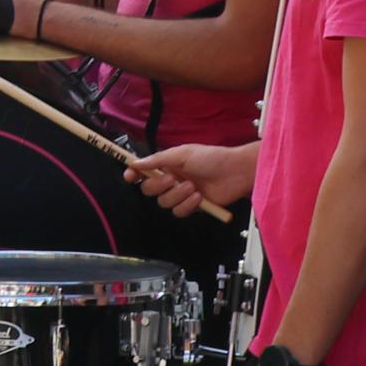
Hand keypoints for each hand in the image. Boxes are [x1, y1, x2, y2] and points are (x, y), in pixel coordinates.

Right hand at [130, 140, 256, 216]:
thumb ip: (158, 160)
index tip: (130, 176)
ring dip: (177, 195)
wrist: (235, 172)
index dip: (134, 174)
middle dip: (159, 186)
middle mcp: (171, 179)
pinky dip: (188, 205)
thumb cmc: (212, 158)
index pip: (143, 171)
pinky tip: (199, 197)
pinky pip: (179, 212)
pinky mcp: (192, 206)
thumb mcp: (182, 154)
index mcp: (167, 164)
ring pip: (164, 203)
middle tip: (173, 178)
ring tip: (193, 187)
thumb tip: (136, 163)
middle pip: (149, 190)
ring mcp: (181, 194)